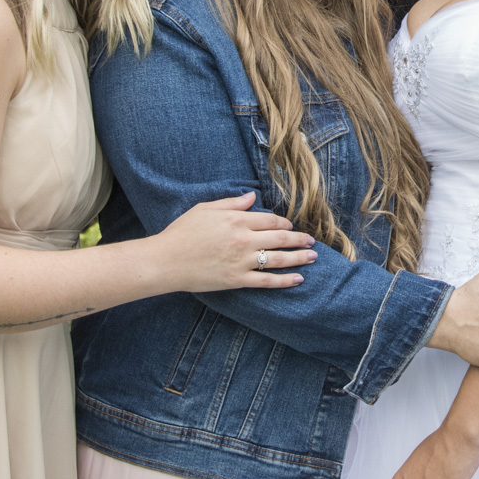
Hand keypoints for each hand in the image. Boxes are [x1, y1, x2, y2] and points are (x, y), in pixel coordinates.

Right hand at [157, 193, 316, 291]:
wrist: (165, 261)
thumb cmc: (182, 232)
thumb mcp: (205, 209)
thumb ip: (231, 203)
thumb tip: (252, 197)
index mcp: (236, 219)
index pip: (271, 220)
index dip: (285, 223)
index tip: (291, 226)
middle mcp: (244, 239)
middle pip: (281, 237)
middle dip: (299, 239)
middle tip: (311, 241)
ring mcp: (242, 261)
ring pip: (279, 259)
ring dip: (300, 257)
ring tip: (313, 256)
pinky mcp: (237, 280)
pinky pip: (267, 281)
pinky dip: (285, 280)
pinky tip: (298, 279)